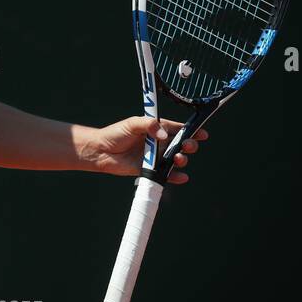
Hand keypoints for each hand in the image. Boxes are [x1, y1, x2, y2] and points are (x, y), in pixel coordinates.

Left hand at [86, 116, 208, 183]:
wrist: (100, 151)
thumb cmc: (115, 134)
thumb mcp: (132, 124)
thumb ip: (149, 125)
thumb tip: (164, 135)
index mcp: (157, 129)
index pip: (178, 129)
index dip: (192, 131)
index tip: (202, 134)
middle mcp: (159, 143)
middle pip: (181, 145)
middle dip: (189, 145)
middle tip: (186, 146)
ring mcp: (155, 157)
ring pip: (175, 160)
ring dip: (182, 160)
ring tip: (178, 159)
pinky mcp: (149, 170)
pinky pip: (166, 174)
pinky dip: (175, 177)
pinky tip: (181, 177)